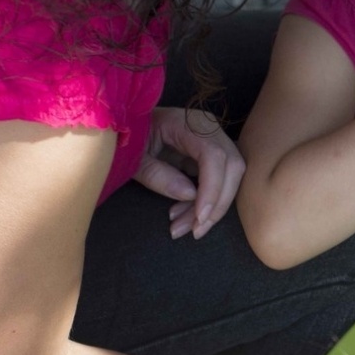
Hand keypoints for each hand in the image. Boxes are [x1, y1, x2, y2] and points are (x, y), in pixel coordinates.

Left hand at [134, 107, 244, 238]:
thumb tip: (190, 195)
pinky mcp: (210, 154)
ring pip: (230, 176)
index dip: (212, 187)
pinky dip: (205, 200)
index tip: (199, 216)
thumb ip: (158, 175)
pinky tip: (183, 213)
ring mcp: (213, 140)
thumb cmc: (125, 138)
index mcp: (189, 123)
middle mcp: (209, 129)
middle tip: (195, 231)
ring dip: (212, 206)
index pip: (214, 155)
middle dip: (218, 203)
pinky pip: (219, 179)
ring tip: (182, 227)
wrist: (121, 126)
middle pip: (232, 167)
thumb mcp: (134, 158)